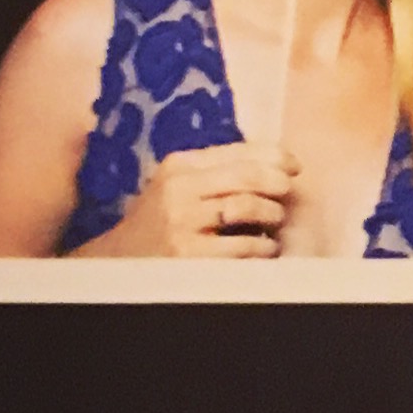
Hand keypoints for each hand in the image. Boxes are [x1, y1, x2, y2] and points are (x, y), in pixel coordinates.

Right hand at [97, 142, 292, 260]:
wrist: (118, 262)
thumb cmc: (158, 220)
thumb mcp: (176, 185)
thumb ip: (213, 171)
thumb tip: (273, 163)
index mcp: (179, 165)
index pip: (237, 151)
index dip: (274, 155)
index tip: (294, 165)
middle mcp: (179, 189)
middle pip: (247, 176)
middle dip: (278, 182)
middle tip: (290, 191)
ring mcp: (183, 222)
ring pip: (247, 207)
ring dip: (272, 213)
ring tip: (276, 220)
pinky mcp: (190, 255)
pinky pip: (242, 246)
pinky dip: (263, 247)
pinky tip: (266, 248)